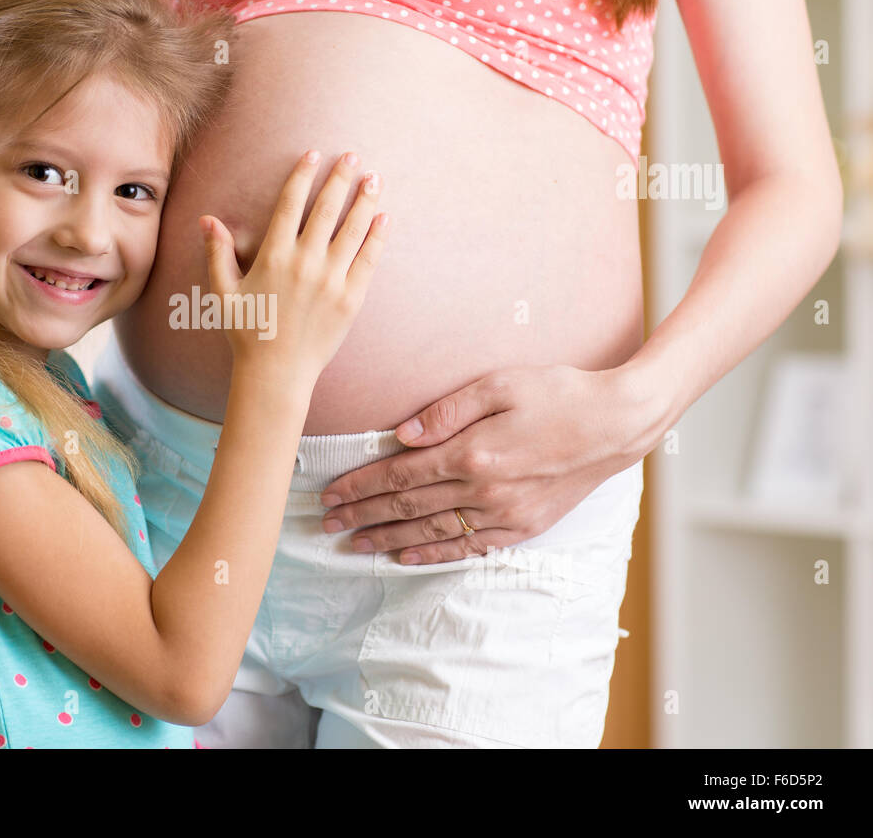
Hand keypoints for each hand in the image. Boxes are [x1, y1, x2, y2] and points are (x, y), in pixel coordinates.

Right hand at [201, 150, 388, 388]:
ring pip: (353, 229)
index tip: (313, 155)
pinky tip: (383, 217)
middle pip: (327, 209)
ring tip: (374, 178)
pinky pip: (368, 259)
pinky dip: (376, 236)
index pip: (290, 204)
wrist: (277, 373)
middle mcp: (304, 263)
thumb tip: (207, 220)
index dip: (302, 176)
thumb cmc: (248, 332)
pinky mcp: (351, 298)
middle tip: (352, 156)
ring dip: (364, 200)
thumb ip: (218, 253)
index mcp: (274, 256)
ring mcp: (331, 280)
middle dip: (341, 178)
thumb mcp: (224, 292)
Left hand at [318, 364, 663, 563]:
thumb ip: (446, 410)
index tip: (328, 494)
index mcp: (472, 452)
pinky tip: (404, 559)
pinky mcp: (522, 528)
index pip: (398, 474)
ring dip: (387, 541)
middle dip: (361, 515)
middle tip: (324, 524)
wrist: (617, 424)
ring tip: (352, 545)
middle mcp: (483, 490)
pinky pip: (467, 548)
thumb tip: (401, 435)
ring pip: (431, 533)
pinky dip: (432, 556)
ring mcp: (504, 514)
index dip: (359, 486)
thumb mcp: (500, 383)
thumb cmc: (558, 393)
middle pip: (407, 508)